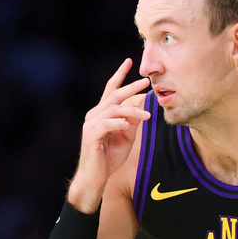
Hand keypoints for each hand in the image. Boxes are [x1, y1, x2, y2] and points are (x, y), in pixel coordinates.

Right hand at [67, 58, 150, 211]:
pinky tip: (128, 126)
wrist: (94, 177)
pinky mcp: (91, 136)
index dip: (119, 74)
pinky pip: (106, 125)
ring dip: (132, 112)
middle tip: (146, 82)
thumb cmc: (109, 158)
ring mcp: (91, 125)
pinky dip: (118, 123)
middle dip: (130, 87)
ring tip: (146, 116)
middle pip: (113, 95)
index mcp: (101, 113)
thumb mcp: (125, 137)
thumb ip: (131, 123)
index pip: (110, 89)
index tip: (129, 61)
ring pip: (113, 110)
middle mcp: (94, 115)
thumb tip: (141, 110)